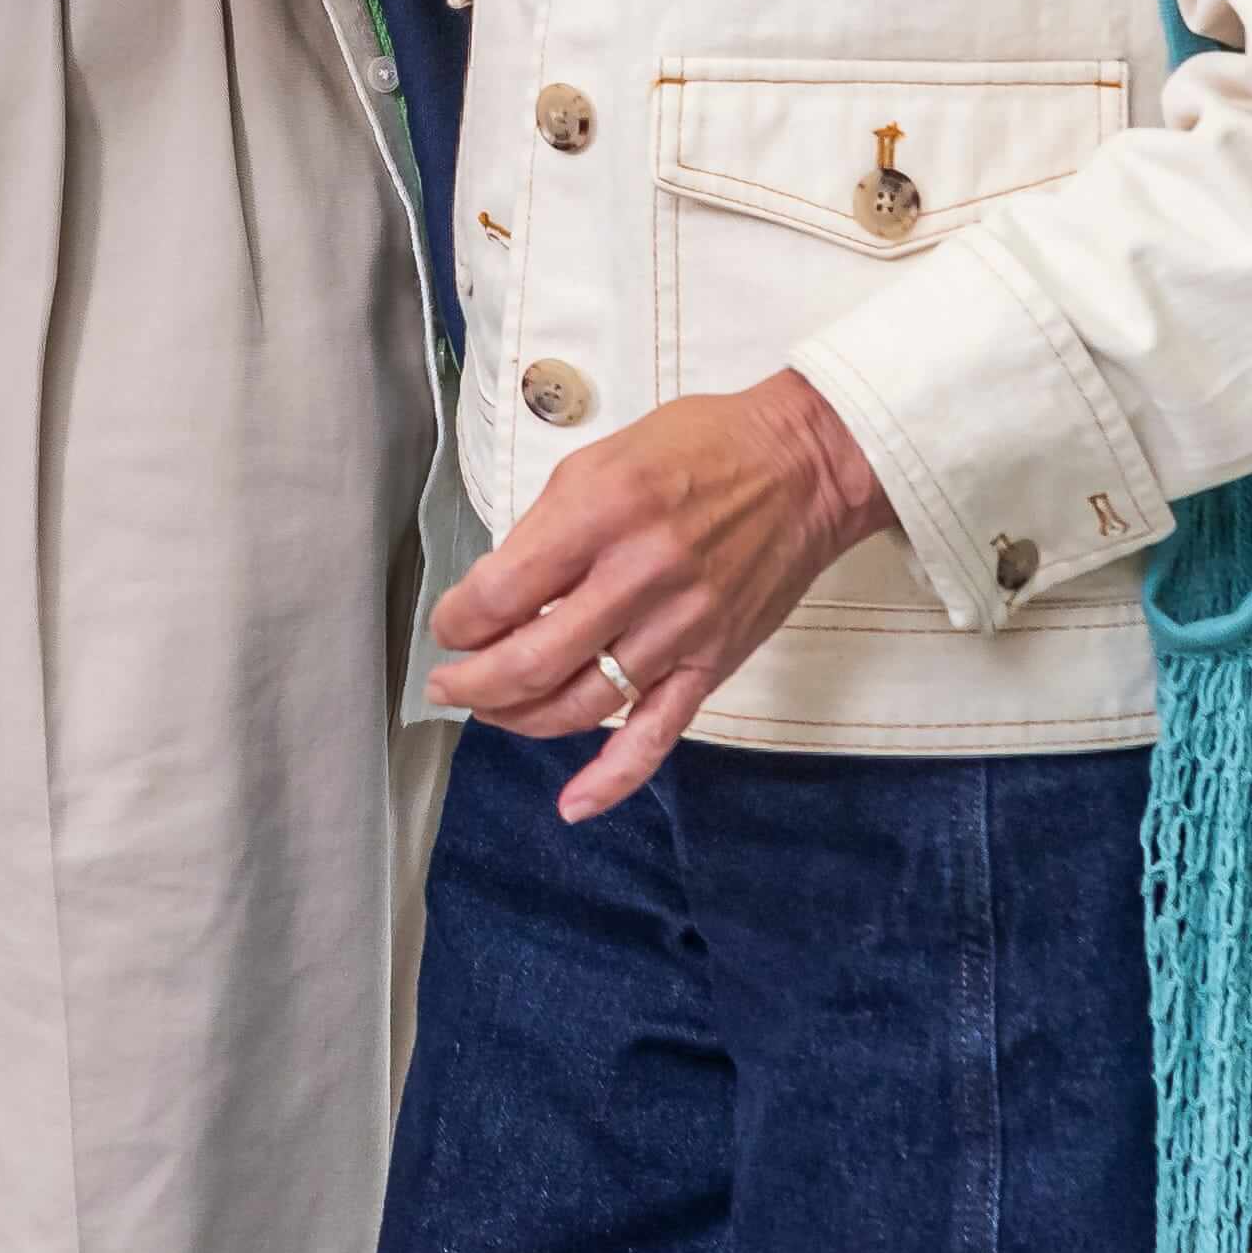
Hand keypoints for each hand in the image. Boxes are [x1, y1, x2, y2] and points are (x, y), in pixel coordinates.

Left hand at [429, 376, 897, 821]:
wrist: (804, 467)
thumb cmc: (700, 448)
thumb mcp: (600, 459)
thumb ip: (545, 527)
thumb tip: (496, 591)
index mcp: (601, 512)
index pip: (501, 592)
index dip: (457, 620)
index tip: (447, 624)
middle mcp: (639, 576)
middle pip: (531, 661)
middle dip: (472, 682)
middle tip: (447, 681)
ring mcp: (680, 629)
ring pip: (581, 705)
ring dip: (519, 718)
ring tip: (490, 709)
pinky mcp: (713, 664)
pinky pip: (657, 734)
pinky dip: (612, 778)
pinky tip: (572, 804)